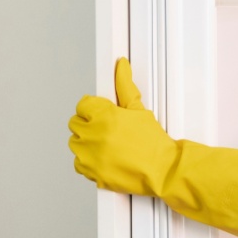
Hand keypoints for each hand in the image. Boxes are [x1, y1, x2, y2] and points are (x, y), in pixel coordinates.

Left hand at [69, 58, 177, 198]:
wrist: (161, 170)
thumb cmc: (153, 142)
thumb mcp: (139, 110)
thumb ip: (125, 86)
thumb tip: (121, 66)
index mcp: (103, 116)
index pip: (83, 105)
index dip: (94, 109)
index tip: (103, 114)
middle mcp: (92, 134)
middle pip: (75, 123)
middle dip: (89, 125)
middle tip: (108, 130)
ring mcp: (88, 154)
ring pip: (75, 143)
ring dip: (86, 142)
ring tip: (108, 145)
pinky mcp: (88, 171)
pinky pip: (78, 163)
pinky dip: (88, 161)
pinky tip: (105, 158)